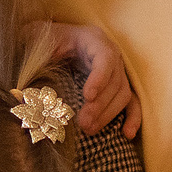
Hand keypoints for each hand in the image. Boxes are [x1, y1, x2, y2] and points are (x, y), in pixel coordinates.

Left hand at [43, 20, 141, 137]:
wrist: (52, 42)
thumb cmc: (46, 40)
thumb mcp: (39, 36)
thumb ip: (40, 48)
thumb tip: (42, 65)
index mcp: (94, 39)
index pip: (105, 58)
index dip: (100, 78)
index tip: (88, 96)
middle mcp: (110, 54)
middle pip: (115, 81)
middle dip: (100, 105)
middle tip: (83, 123)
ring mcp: (116, 71)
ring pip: (122, 95)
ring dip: (108, 114)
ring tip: (89, 129)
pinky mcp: (116, 87)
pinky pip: (131, 102)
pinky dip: (132, 118)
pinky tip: (127, 134)